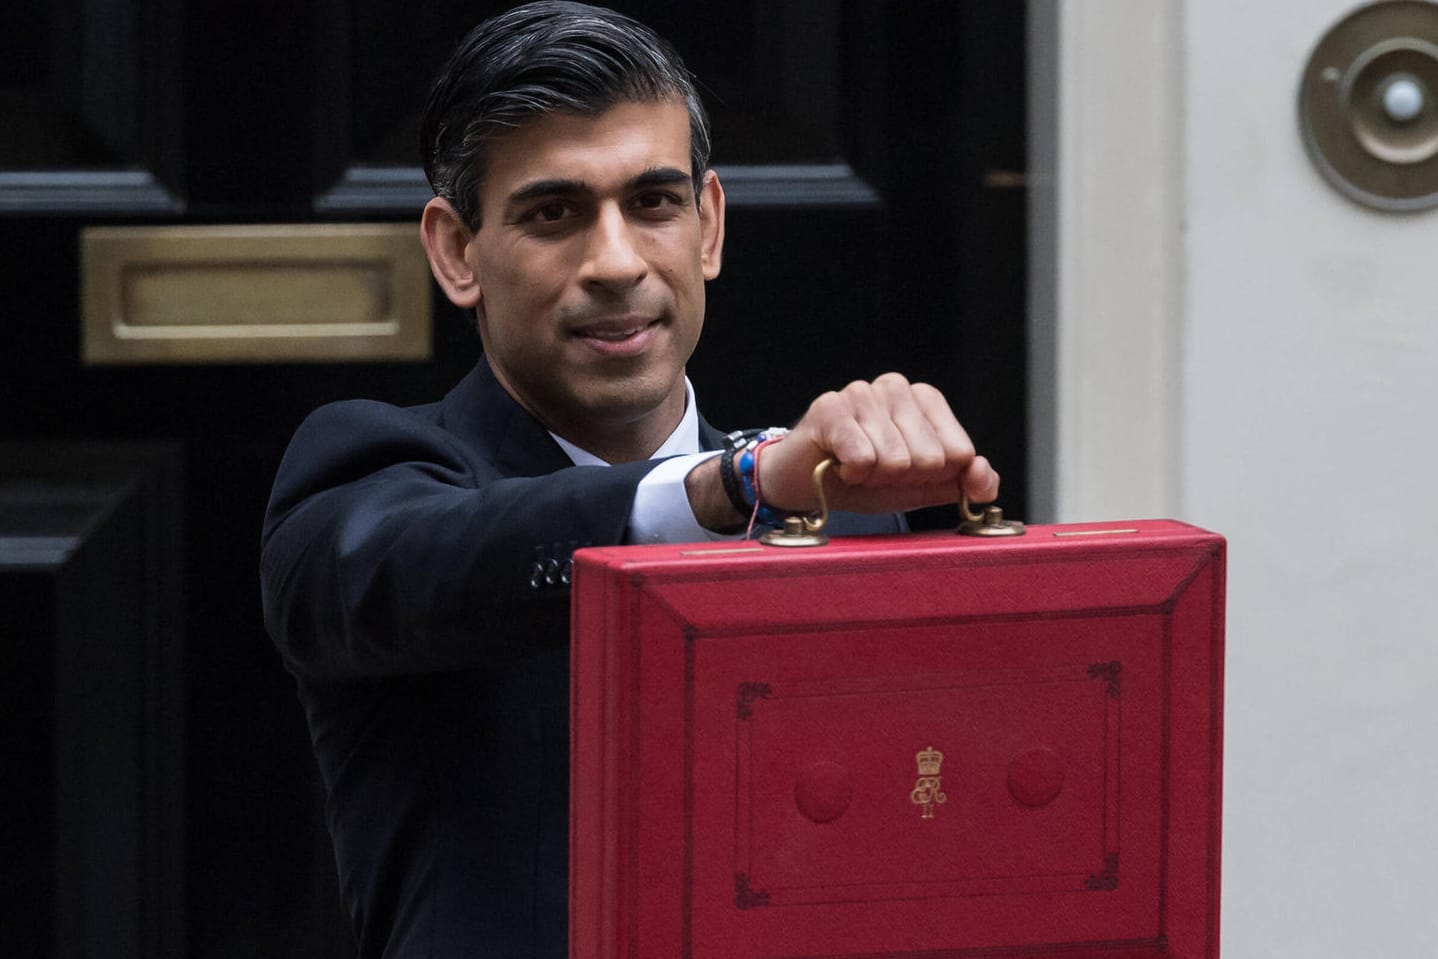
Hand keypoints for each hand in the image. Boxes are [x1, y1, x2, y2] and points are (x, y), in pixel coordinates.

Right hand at [755, 373, 998, 514]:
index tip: (905, 473)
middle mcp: (897, 387)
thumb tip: (983, 476)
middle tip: (875, 471)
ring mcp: (863, 393)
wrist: (805, 483)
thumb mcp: (922, 488)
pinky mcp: (830, 407)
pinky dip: (852, 474)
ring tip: (855, 467)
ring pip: (896, 460)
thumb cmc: (864, 480)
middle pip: (930, 458)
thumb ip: (962, 483)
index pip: (960, 453)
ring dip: (874, 478)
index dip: (932, 477)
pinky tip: (839, 464)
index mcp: (925, 400)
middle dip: (902, 479)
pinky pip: (862, 457)